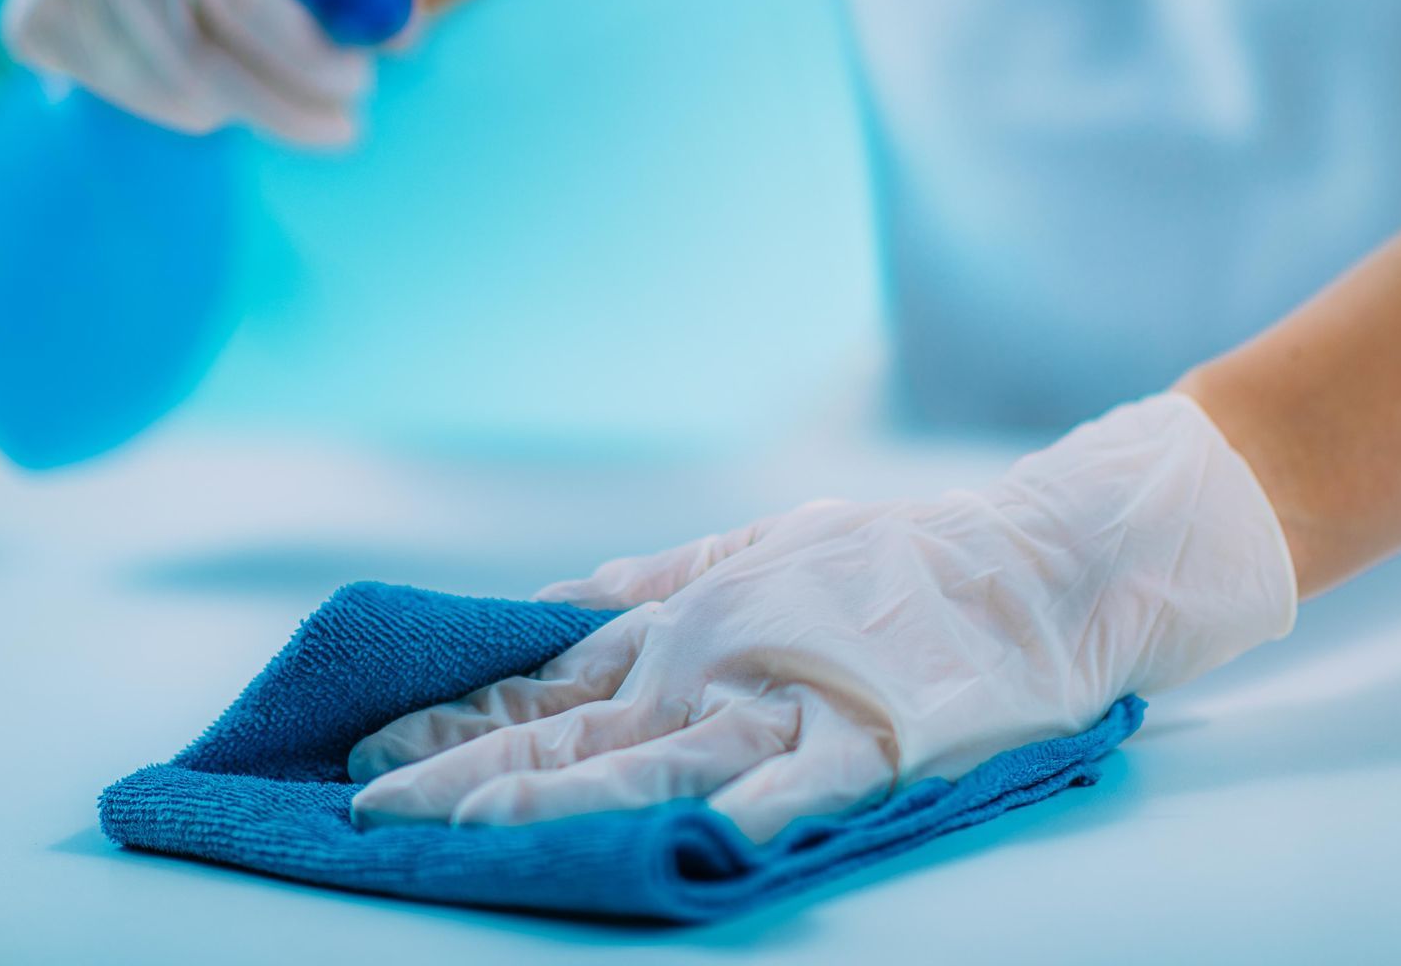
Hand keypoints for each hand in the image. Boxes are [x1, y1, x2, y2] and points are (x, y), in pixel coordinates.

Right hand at [3, 0, 374, 146]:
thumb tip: (407, 34)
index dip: (306, 55)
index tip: (360, 80)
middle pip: (204, 61)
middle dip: (289, 109)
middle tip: (345, 127)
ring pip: (168, 90)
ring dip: (243, 114)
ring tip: (292, 110)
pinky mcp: (30, 21)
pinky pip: (125, 94)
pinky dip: (184, 110)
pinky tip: (220, 102)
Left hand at [348, 393, 1297, 842]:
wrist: (1035, 564)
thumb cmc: (892, 555)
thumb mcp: (753, 544)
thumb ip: (647, 583)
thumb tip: (549, 612)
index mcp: (688, 621)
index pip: (547, 682)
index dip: (455, 714)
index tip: (368, 743)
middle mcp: (718, 663)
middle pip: (570, 730)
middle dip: (462, 767)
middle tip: (365, 803)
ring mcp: (788, 707)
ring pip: (648, 764)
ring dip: (549, 799)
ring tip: (458, 830)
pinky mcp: (866, 747)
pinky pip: (783, 795)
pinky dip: (721, 823)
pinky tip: (663, 856)